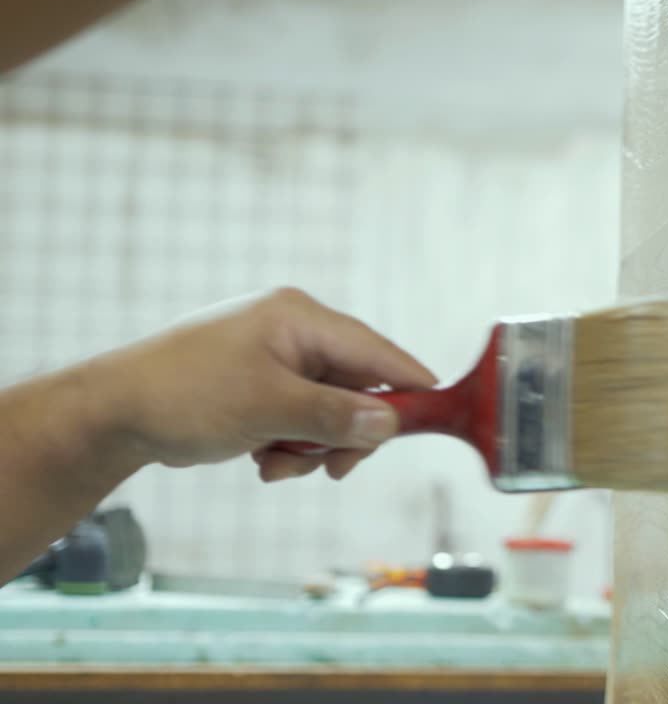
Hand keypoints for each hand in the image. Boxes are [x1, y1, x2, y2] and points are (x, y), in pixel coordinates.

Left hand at [97, 288, 436, 481]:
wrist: (113, 412)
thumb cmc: (184, 394)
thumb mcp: (268, 407)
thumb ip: (334, 414)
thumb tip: (389, 422)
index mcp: (300, 318)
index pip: (377, 351)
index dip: (409, 386)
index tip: (436, 418)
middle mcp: (294, 332)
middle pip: (357, 387)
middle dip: (344, 433)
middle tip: (330, 467)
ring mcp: (276, 358)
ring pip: (330, 410)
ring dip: (314, 445)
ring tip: (277, 463)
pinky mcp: (261, 384)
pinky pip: (301, 417)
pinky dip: (292, 443)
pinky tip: (264, 457)